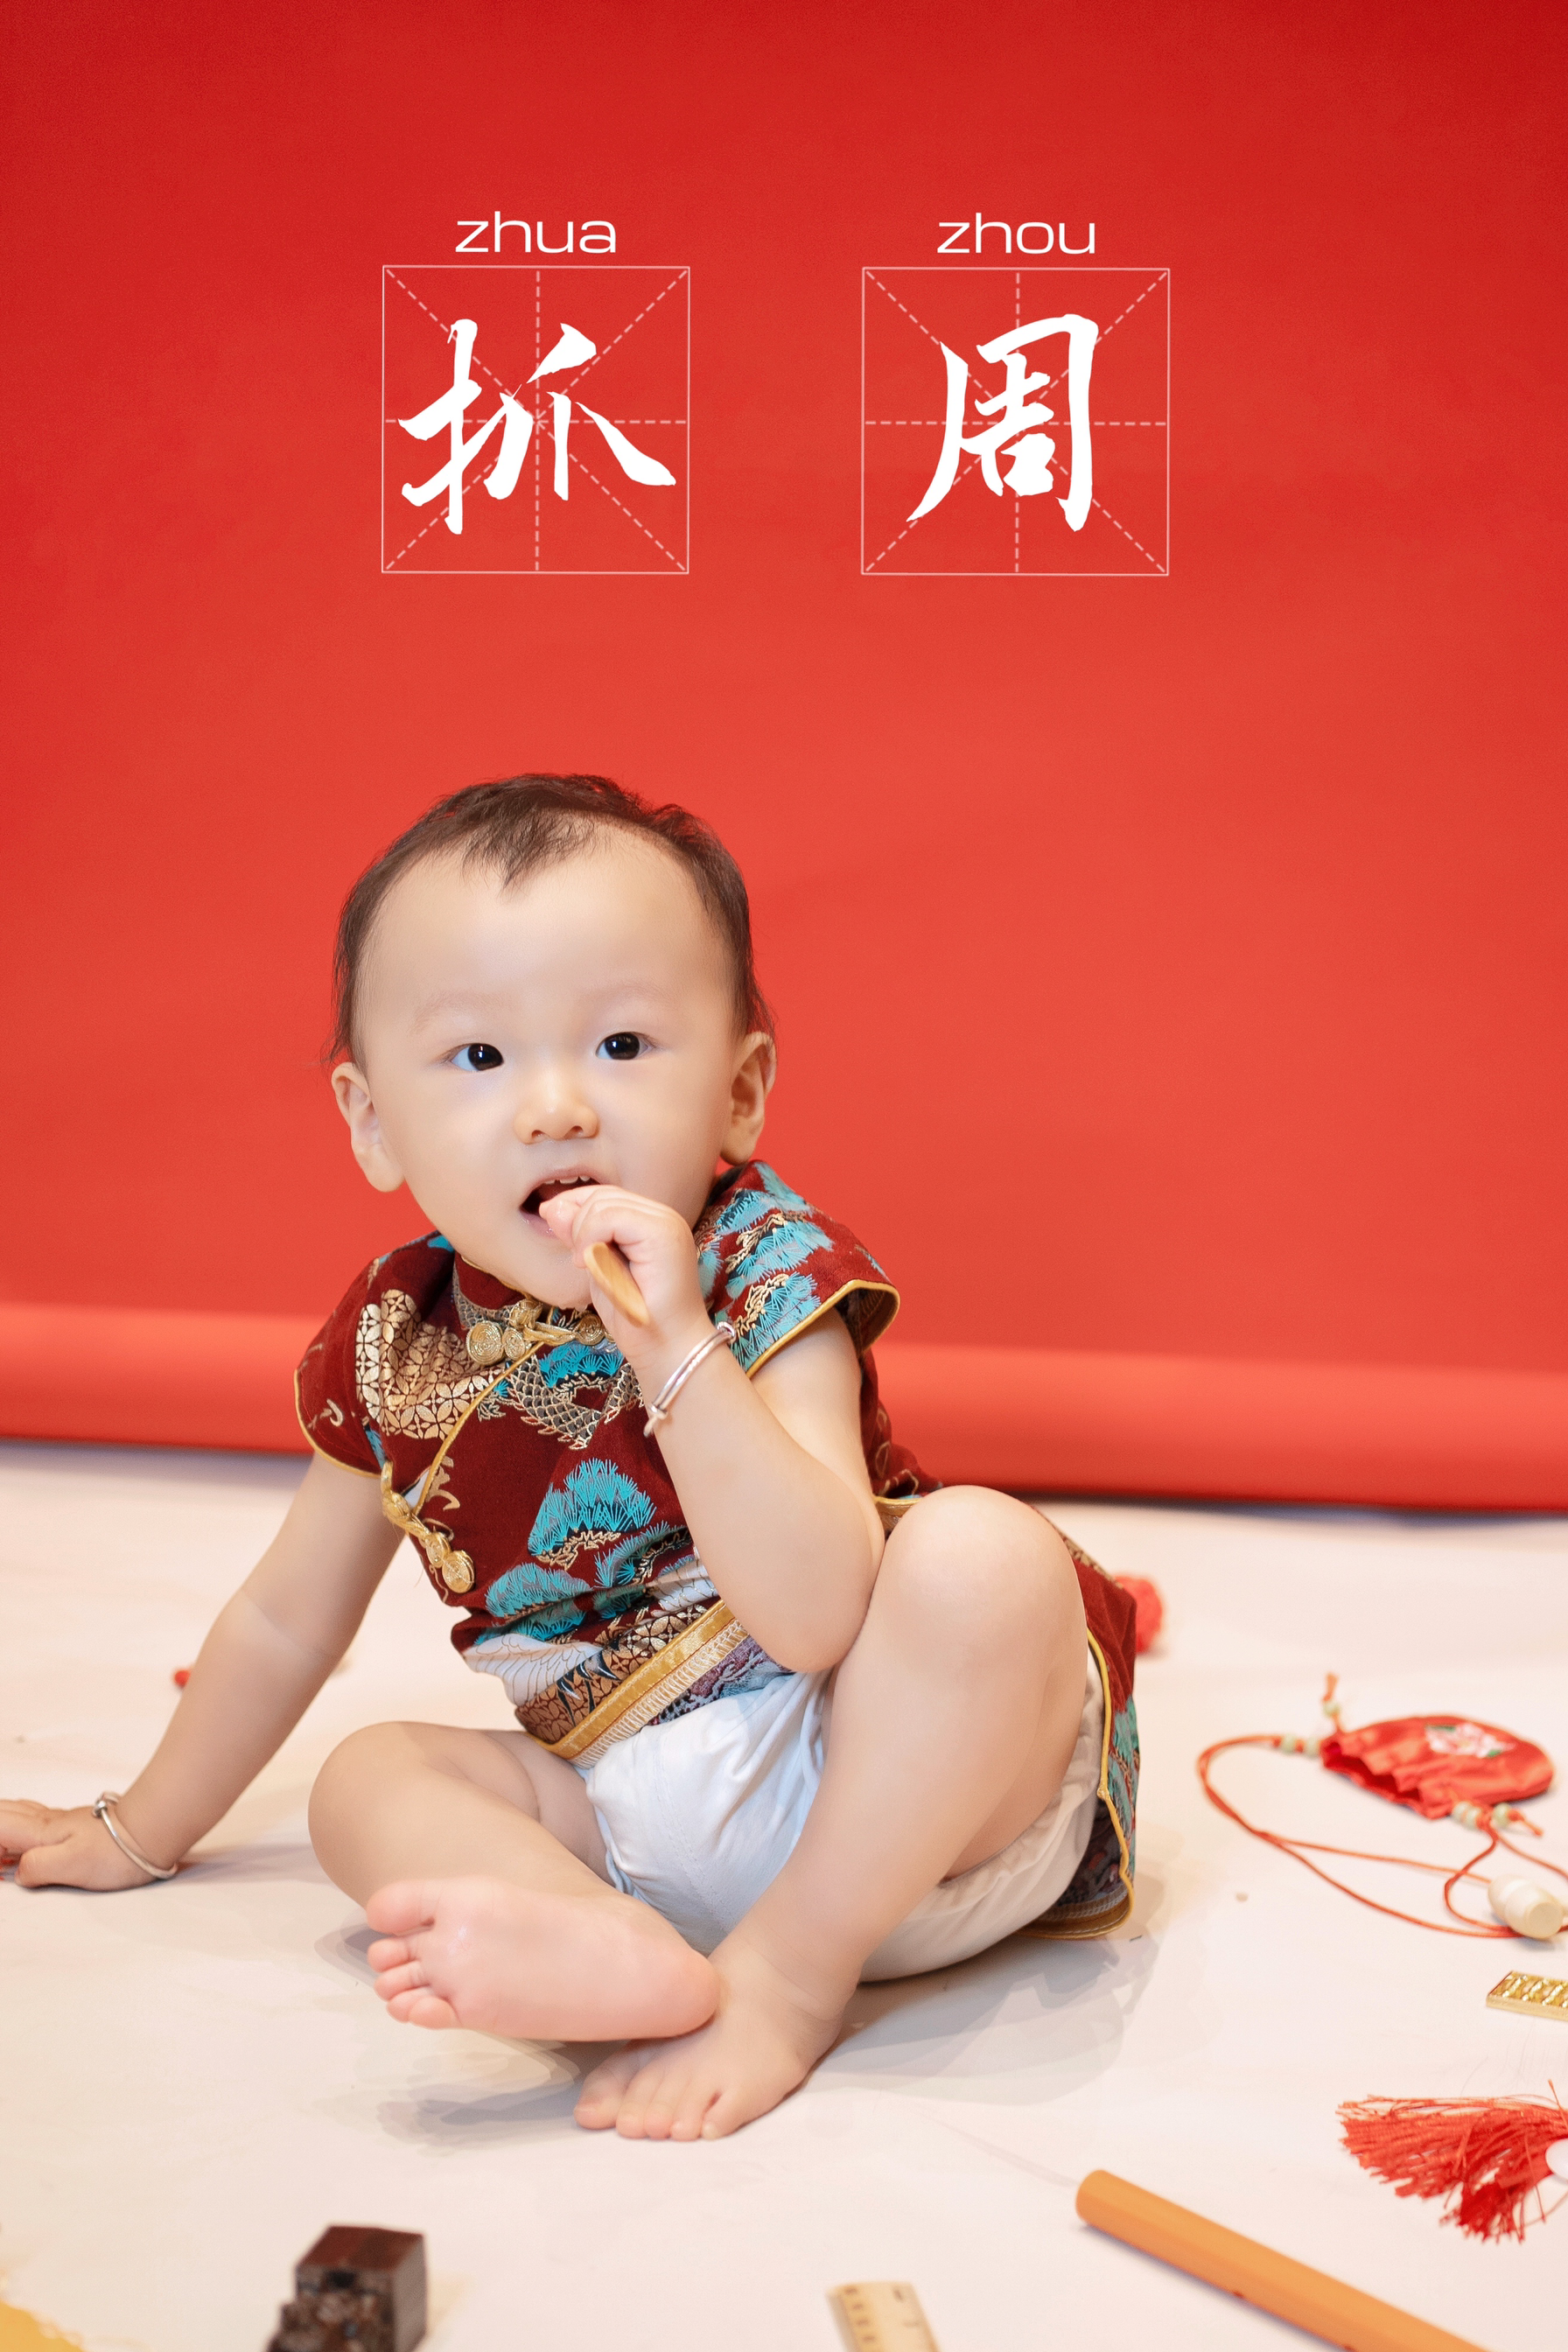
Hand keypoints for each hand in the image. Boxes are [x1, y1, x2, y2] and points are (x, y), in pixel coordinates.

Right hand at [0, 1798, 165, 1890]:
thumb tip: (18, 1873)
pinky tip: (24, 1835)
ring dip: (2, 1826)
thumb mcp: (72, 1865)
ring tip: (3, 1848)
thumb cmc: (118, 1849)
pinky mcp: (74, 1826)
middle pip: (3, 1814)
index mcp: (40, 1832)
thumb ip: (37, 1867)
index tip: (1, 1870)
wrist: (151, 1832)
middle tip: (1, 1858)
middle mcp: (47, 1822)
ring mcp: (60, 1821)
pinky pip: (33, 1817)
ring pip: (17, 1812)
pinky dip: (18, 1824)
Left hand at [536, 1185, 713, 1378]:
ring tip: (588, 1267)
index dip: (574, 1210)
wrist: (667, 1350)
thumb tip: (550, 1205)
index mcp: (650, 1222)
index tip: (563, 1240)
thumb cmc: (636, 1318)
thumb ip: (579, 1237)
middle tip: (580, 1262)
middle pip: (602, 1195)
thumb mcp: (598, 1269)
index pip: (604, 1195)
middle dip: (576, 1224)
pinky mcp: (662, 1234)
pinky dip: (590, 1238)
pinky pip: (611, 1217)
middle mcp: (663, 1216)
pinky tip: (591, 1265)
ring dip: (582, 1235)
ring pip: (603, 1203)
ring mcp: (666, 1222)